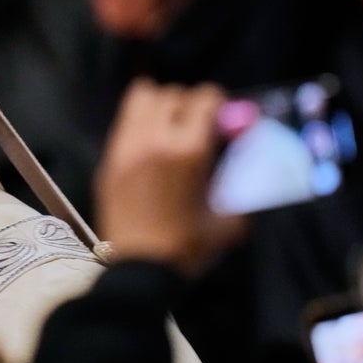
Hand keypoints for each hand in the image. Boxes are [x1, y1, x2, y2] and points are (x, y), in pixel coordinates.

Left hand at [94, 78, 248, 276]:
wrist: (140, 268)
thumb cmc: (188, 246)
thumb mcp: (229, 217)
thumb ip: (243, 184)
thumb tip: (253, 163)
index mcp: (189, 150)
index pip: (204, 97)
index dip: (218, 103)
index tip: (223, 117)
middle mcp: (154, 140)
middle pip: (172, 93)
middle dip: (189, 103)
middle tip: (197, 123)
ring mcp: (126, 148)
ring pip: (141, 98)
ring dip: (160, 105)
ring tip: (170, 126)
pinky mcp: (109, 160)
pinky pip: (124, 122)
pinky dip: (139, 122)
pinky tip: (150, 143)